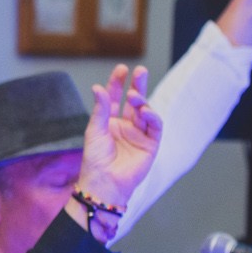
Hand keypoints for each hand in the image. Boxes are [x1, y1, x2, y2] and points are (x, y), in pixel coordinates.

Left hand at [74, 64, 162, 215]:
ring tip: (134, 96)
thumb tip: (98, 87)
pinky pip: (156, 127)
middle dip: (138, 85)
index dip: (118, 83)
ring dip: (142, 101)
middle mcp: (126, 126)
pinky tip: (146, 111)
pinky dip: (153, 116)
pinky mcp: (151, 144)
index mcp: (110, 122)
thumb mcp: (95, 130)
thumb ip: (101, 109)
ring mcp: (139, 134)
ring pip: (145, 111)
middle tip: (140, 71)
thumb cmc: (95, 159)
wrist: (104, 183)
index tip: (121, 69)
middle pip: (134, 101)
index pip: (115, 98)